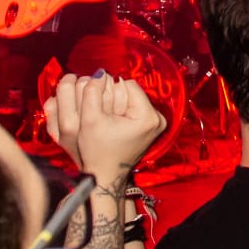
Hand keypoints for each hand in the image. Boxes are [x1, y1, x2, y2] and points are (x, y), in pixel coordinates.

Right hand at [44, 72, 165, 194]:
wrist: (104, 176)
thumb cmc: (97, 152)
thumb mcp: (90, 119)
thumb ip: (92, 92)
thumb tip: (99, 73)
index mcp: (148, 116)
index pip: (126, 83)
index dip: (108, 91)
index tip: (100, 108)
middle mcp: (157, 119)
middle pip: (130, 91)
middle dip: (113, 98)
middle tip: (103, 115)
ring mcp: (156, 124)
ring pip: (130, 98)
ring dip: (116, 104)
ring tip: (108, 122)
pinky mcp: (150, 128)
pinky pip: (132, 108)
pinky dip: (120, 112)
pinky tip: (113, 125)